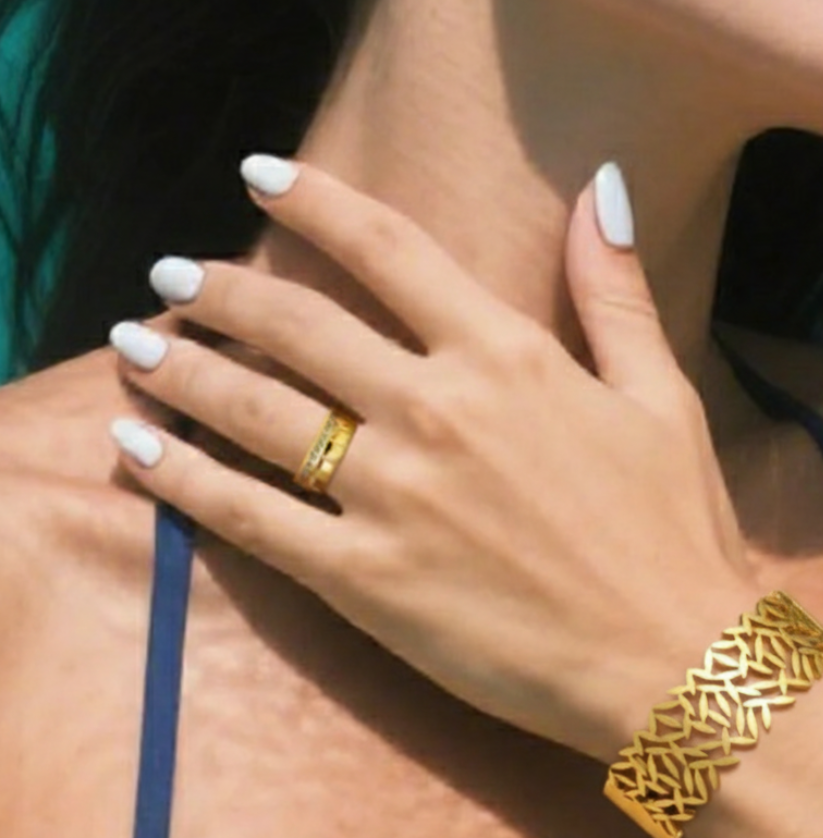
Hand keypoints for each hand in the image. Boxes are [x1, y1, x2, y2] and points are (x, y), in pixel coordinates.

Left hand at [109, 157, 762, 763]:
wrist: (674, 662)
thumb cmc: (675, 529)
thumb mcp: (663, 394)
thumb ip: (615, 288)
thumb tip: (601, 183)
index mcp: (506, 357)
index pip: (388, 251)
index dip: (316, 202)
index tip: (260, 175)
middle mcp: (436, 410)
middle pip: (296, 326)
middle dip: (219, 290)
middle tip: (171, 276)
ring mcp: (393, 496)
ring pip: (255, 411)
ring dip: (181, 370)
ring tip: (132, 346)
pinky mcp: (365, 581)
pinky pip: (250, 518)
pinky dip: (182, 479)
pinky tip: (133, 449)